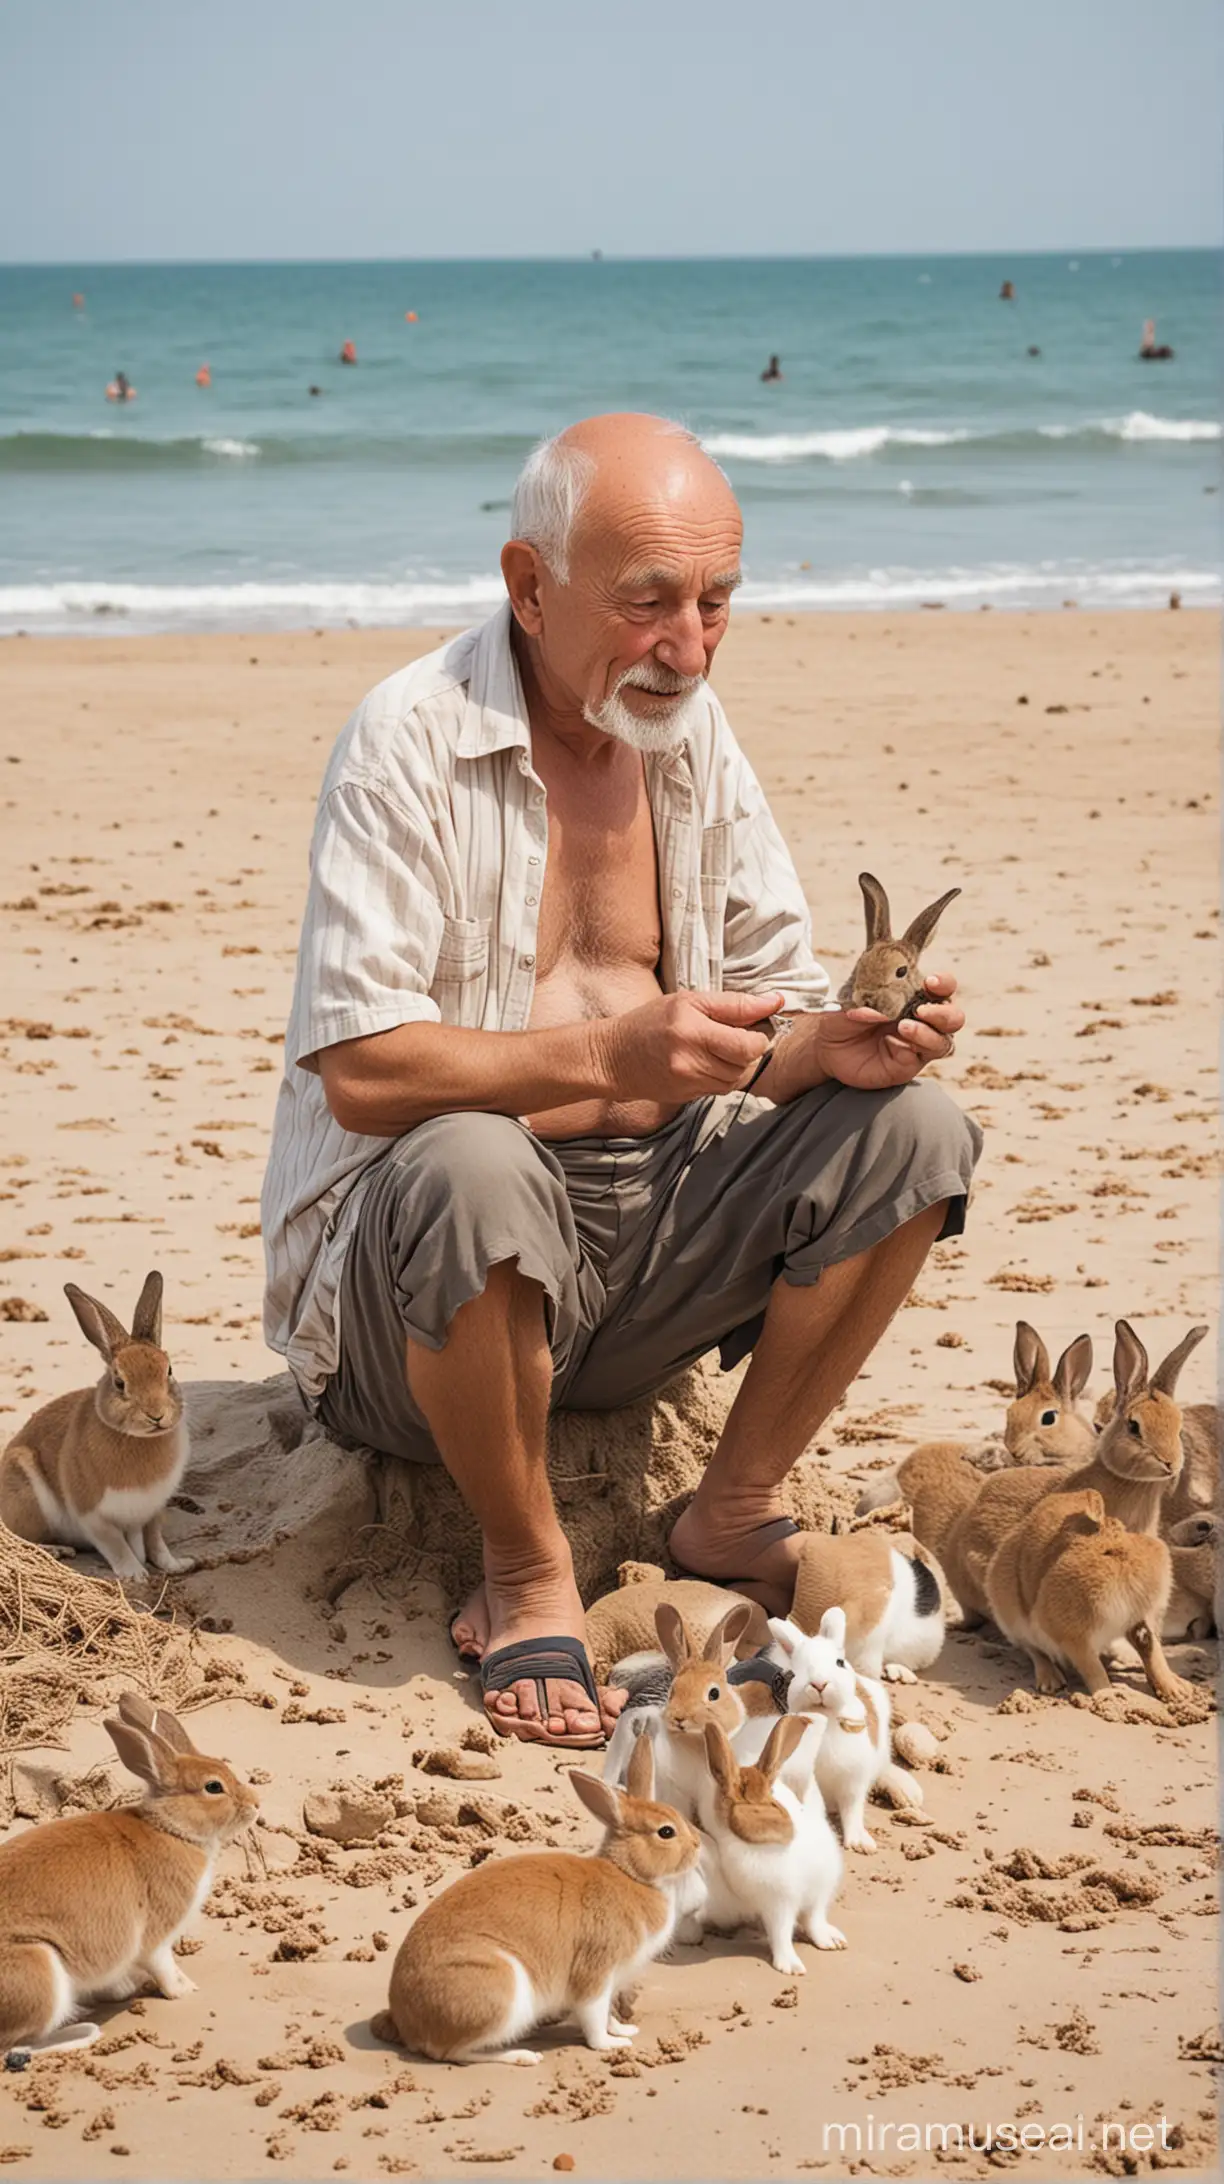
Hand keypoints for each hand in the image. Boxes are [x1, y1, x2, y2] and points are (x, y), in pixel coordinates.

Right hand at [599, 989, 780, 1102]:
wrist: (612, 1057)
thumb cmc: (650, 1022)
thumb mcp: (689, 1001)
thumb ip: (734, 1004)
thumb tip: (775, 1001)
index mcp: (692, 1030)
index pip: (747, 1044)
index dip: (759, 1036)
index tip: (753, 1026)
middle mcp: (691, 1060)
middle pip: (745, 1062)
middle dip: (747, 1049)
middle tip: (733, 1035)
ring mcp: (689, 1083)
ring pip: (736, 1079)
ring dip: (735, 1064)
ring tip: (715, 1048)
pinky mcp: (688, 1097)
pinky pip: (721, 1089)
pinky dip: (721, 1075)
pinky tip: (704, 1062)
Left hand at [774, 973, 962, 1096]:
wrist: (826, 1046)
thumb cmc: (843, 1017)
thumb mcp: (850, 1002)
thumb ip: (867, 1002)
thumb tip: (882, 1011)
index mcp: (915, 996)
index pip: (943, 987)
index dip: (943, 983)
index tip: (930, 982)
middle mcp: (923, 1020)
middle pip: (953, 1017)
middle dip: (943, 1013)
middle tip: (921, 1010)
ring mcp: (917, 1044)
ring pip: (944, 1041)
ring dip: (929, 1033)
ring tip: (905, 1027)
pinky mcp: (907, 1064)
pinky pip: (920, 1058)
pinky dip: (910, 1049)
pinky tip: (892, 1043)